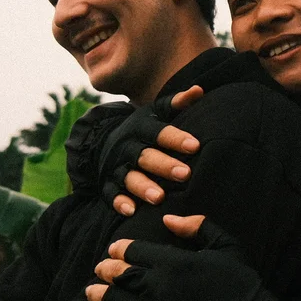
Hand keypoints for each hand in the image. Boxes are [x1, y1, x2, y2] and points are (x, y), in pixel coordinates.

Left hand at [81, 215, 277, 300]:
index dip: (120, 249)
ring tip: (90, 291)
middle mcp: (157, 287)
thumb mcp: (227, 247)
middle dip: (106, 270)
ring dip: (98, 294)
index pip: (135, 251)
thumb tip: (168, 220)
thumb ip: (198, 227)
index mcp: (174, 262)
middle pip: (119, 275)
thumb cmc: (241, 287)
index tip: (113, 250)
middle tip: (99, 269)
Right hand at [108, 87, 204, 215]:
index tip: (195, 145)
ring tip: (159, 197)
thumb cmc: (142, 129)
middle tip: (185, 174)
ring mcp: (116, 167)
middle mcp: (127, 147)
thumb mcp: (156, 112)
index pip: (159, 132)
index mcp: (141, 128)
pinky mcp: (107, 184)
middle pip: (145, 156)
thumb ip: (177, 103)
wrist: (101, 140)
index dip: (176, 139)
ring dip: (143, 187)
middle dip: (164, 165)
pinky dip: (120, 202)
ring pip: (129, 177)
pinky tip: (131, 211)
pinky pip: (111, 194)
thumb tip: (199, 89)